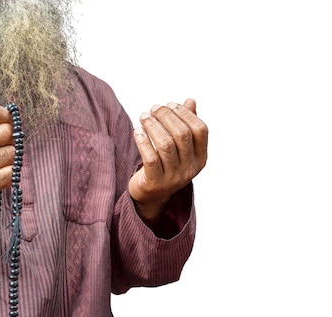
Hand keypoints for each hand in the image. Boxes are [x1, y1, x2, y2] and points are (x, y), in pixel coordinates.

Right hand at [0, 95, 14, 215]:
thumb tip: (0, 107)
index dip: (5, 115)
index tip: (5, 122)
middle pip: (5, 131)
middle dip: (10, 138)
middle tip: (3, 145)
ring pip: (12, 153)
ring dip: (11, 157)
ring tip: (0, 161)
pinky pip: (11, 172)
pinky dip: (11, 173)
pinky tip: (1, 173)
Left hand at [129, 98, 207, 220]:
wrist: (150, 195)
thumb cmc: (164, 165)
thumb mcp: (179, 148)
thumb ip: (185, 125)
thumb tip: (191, 100)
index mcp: (200, 158)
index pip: (200, 130)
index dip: (186, 114)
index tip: (170, 104)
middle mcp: (190, 169)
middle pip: (182, 135)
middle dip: (166, 117)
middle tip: (153, 108)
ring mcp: (173, 178)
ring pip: (165, 145)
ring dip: (153, 126)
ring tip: (144, 116)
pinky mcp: (155, 183)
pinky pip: (150, 158)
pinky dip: (143, 141)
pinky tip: (137, 131)